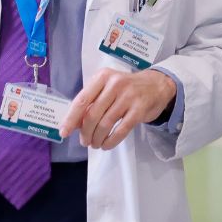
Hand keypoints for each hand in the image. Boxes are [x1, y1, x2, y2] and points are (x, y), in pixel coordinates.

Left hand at [61, 68, 176, 149]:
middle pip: (92, 115)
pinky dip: (111, 141)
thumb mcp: (107, 87)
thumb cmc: (127, 88)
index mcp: (102, 77)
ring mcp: (129, 96)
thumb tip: (75, 124)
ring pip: (106, 124)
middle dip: (85, 133)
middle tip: (84, 142)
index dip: (71, 118)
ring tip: (95, 144)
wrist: (157, 84)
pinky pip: (121, 130)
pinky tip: (106, 145)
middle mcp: (115, 84)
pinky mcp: (140, 109)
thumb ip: (92, 102)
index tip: (64, 132)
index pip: (82, 100)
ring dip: (97, 138)